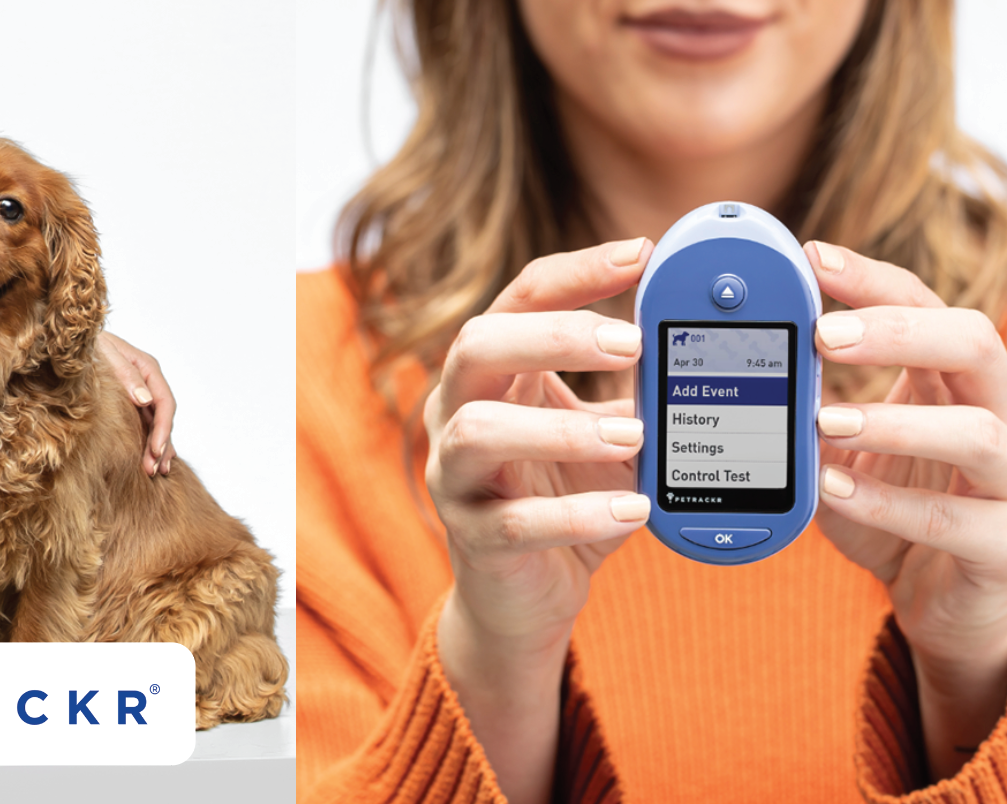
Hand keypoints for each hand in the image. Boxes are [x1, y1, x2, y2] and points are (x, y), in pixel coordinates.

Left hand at [97, 331, 176, 475]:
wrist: (72, 341)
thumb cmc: (88, 345)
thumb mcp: (106, 354)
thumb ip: (127, 375)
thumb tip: (145, 400)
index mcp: (148, 368)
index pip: (164, 402)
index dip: (163, 429)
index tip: (155, 450)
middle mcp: (148, 382)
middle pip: (163, 417)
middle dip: (160, 445)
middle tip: (153, 470)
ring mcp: (140, 392)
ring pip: (156, 423)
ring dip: (157, 447)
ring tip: (155, 471)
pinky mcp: (129, 401)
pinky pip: (145, 423)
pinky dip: (150, 441)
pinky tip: (151, 457)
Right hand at [424, 238, 650, 803]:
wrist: (525, 595)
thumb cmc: (564, 497)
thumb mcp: (606, 431)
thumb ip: (639, 389)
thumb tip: (716, 339)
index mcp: (494, 372)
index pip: (520, 297)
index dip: (577, 271)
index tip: (643, 253)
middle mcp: (457, 412)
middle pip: (476, 346)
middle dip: (555, 337)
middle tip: (633, 344)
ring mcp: (454, 476)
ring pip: (479, 432)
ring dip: (563, 430)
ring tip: (634, 437)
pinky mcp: (472, 539)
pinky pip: (512, 522)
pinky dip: (577, 516)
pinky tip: (632, 510)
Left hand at [807, 241, 1006, 780]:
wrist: (946, 605)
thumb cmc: (896, 514)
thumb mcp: (844, 453)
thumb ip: (810, 409)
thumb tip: (733, 363)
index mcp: (954, 384)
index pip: (927, 306)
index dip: (874, 280)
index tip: (813, 259)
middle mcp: (995, 418)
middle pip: (974, 344)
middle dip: (896, 331)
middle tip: (822, 334)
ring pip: (978, 431)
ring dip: (894, 421)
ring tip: (826, 419)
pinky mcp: (1002, 548)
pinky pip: (954, 520)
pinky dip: (888, 503)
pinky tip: (833, 489)